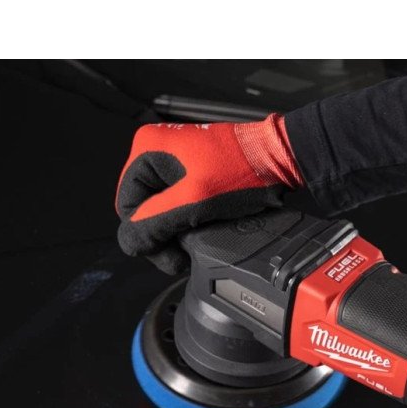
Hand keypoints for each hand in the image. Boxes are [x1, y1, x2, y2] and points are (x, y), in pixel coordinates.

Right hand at [115, 115, 301, 273]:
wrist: (280, 159)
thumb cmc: (242, 173)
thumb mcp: (192, 202)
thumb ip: (154, 224)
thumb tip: (129, 244)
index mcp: (146, 149)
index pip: (126, 205)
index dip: (143, 236)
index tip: (168, 257)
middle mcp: (157, 150)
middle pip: (143, 208)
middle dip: (160, 236)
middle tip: (181, 258)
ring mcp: (177, 160)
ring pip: (162, 208)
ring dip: (175, 231)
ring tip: (194, 247)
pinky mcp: (195, 171)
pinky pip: (180, 202)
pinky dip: (188, 220)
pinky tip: (202, 233)